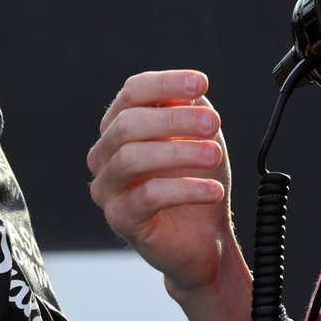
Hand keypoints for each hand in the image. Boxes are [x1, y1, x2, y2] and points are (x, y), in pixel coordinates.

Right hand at [86, 70, 250, 320]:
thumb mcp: (198, 137)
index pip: (132, 92)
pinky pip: (148, 196)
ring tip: (215, 155)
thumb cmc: (196, 180)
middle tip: (214, 124)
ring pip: (132, 158)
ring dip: (179, 153)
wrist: (204, 237)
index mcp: (119, 126)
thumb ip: (188, 109)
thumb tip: (184, 89)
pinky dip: (185, 189)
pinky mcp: (120, 219)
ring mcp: (107, 187)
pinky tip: (214, 190)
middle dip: (174, 120)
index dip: (165, 84)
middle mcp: (105, 154)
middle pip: (128, 124)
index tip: (200, 82)